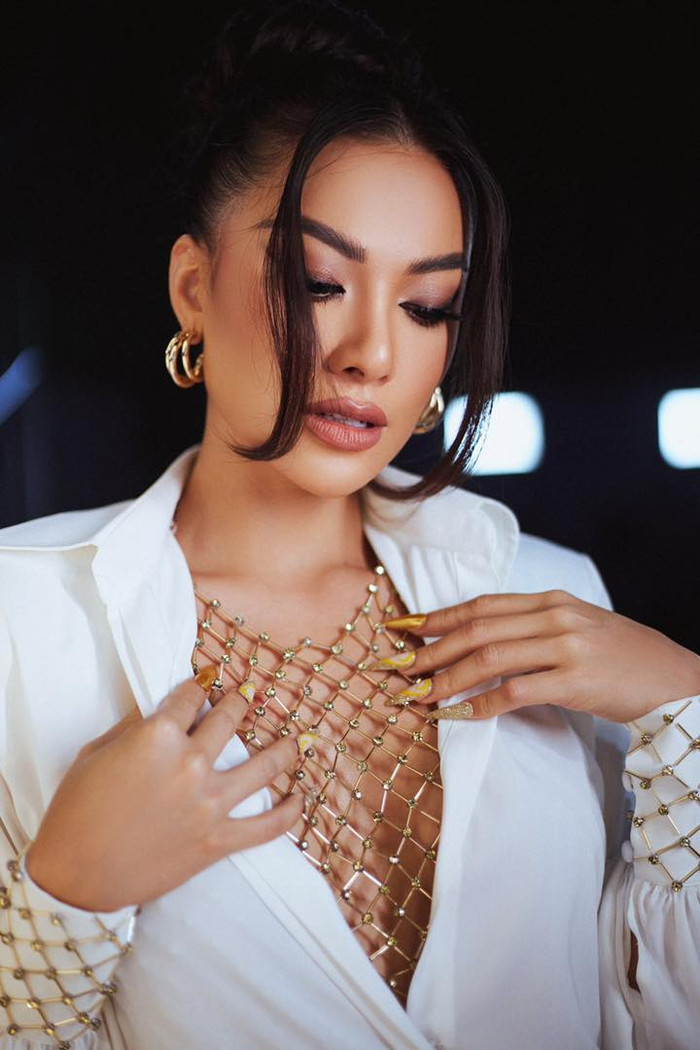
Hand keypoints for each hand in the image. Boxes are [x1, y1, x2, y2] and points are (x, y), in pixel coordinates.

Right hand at [26, 679, 302, 911]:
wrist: (74, 876)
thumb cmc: (75, 812)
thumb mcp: (95, 754)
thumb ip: (134, 726)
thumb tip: (160, 707)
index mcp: (158, 736)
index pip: (190, 696)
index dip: (199, 685)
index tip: (207, 681)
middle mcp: (191, 763)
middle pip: (230, 719)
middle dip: (240, 702)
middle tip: (248, 696)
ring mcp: (210, 803)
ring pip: (264, 764)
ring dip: (284, 748)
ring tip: (295, 739)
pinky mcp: (218, 840)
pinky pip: (267, 826)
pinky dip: (290, 812)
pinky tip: (300, 797)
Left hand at [383, 591, 699, 722]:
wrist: (675, 680)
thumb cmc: (623, 658)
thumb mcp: (577, 628)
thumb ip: (533, 628)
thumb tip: (482, 642)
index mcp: (550, 600)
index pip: (481, 604)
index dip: (438, 616)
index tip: (404, 629)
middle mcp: (554, 616)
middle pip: (477, 627)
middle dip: (432, 648)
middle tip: (399, 668)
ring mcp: (566, 646)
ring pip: (489, 656)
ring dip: (447, 677)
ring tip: (420, 693)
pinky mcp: (576, 680)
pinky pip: (516, 691)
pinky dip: (482, 703)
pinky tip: (460, 715)